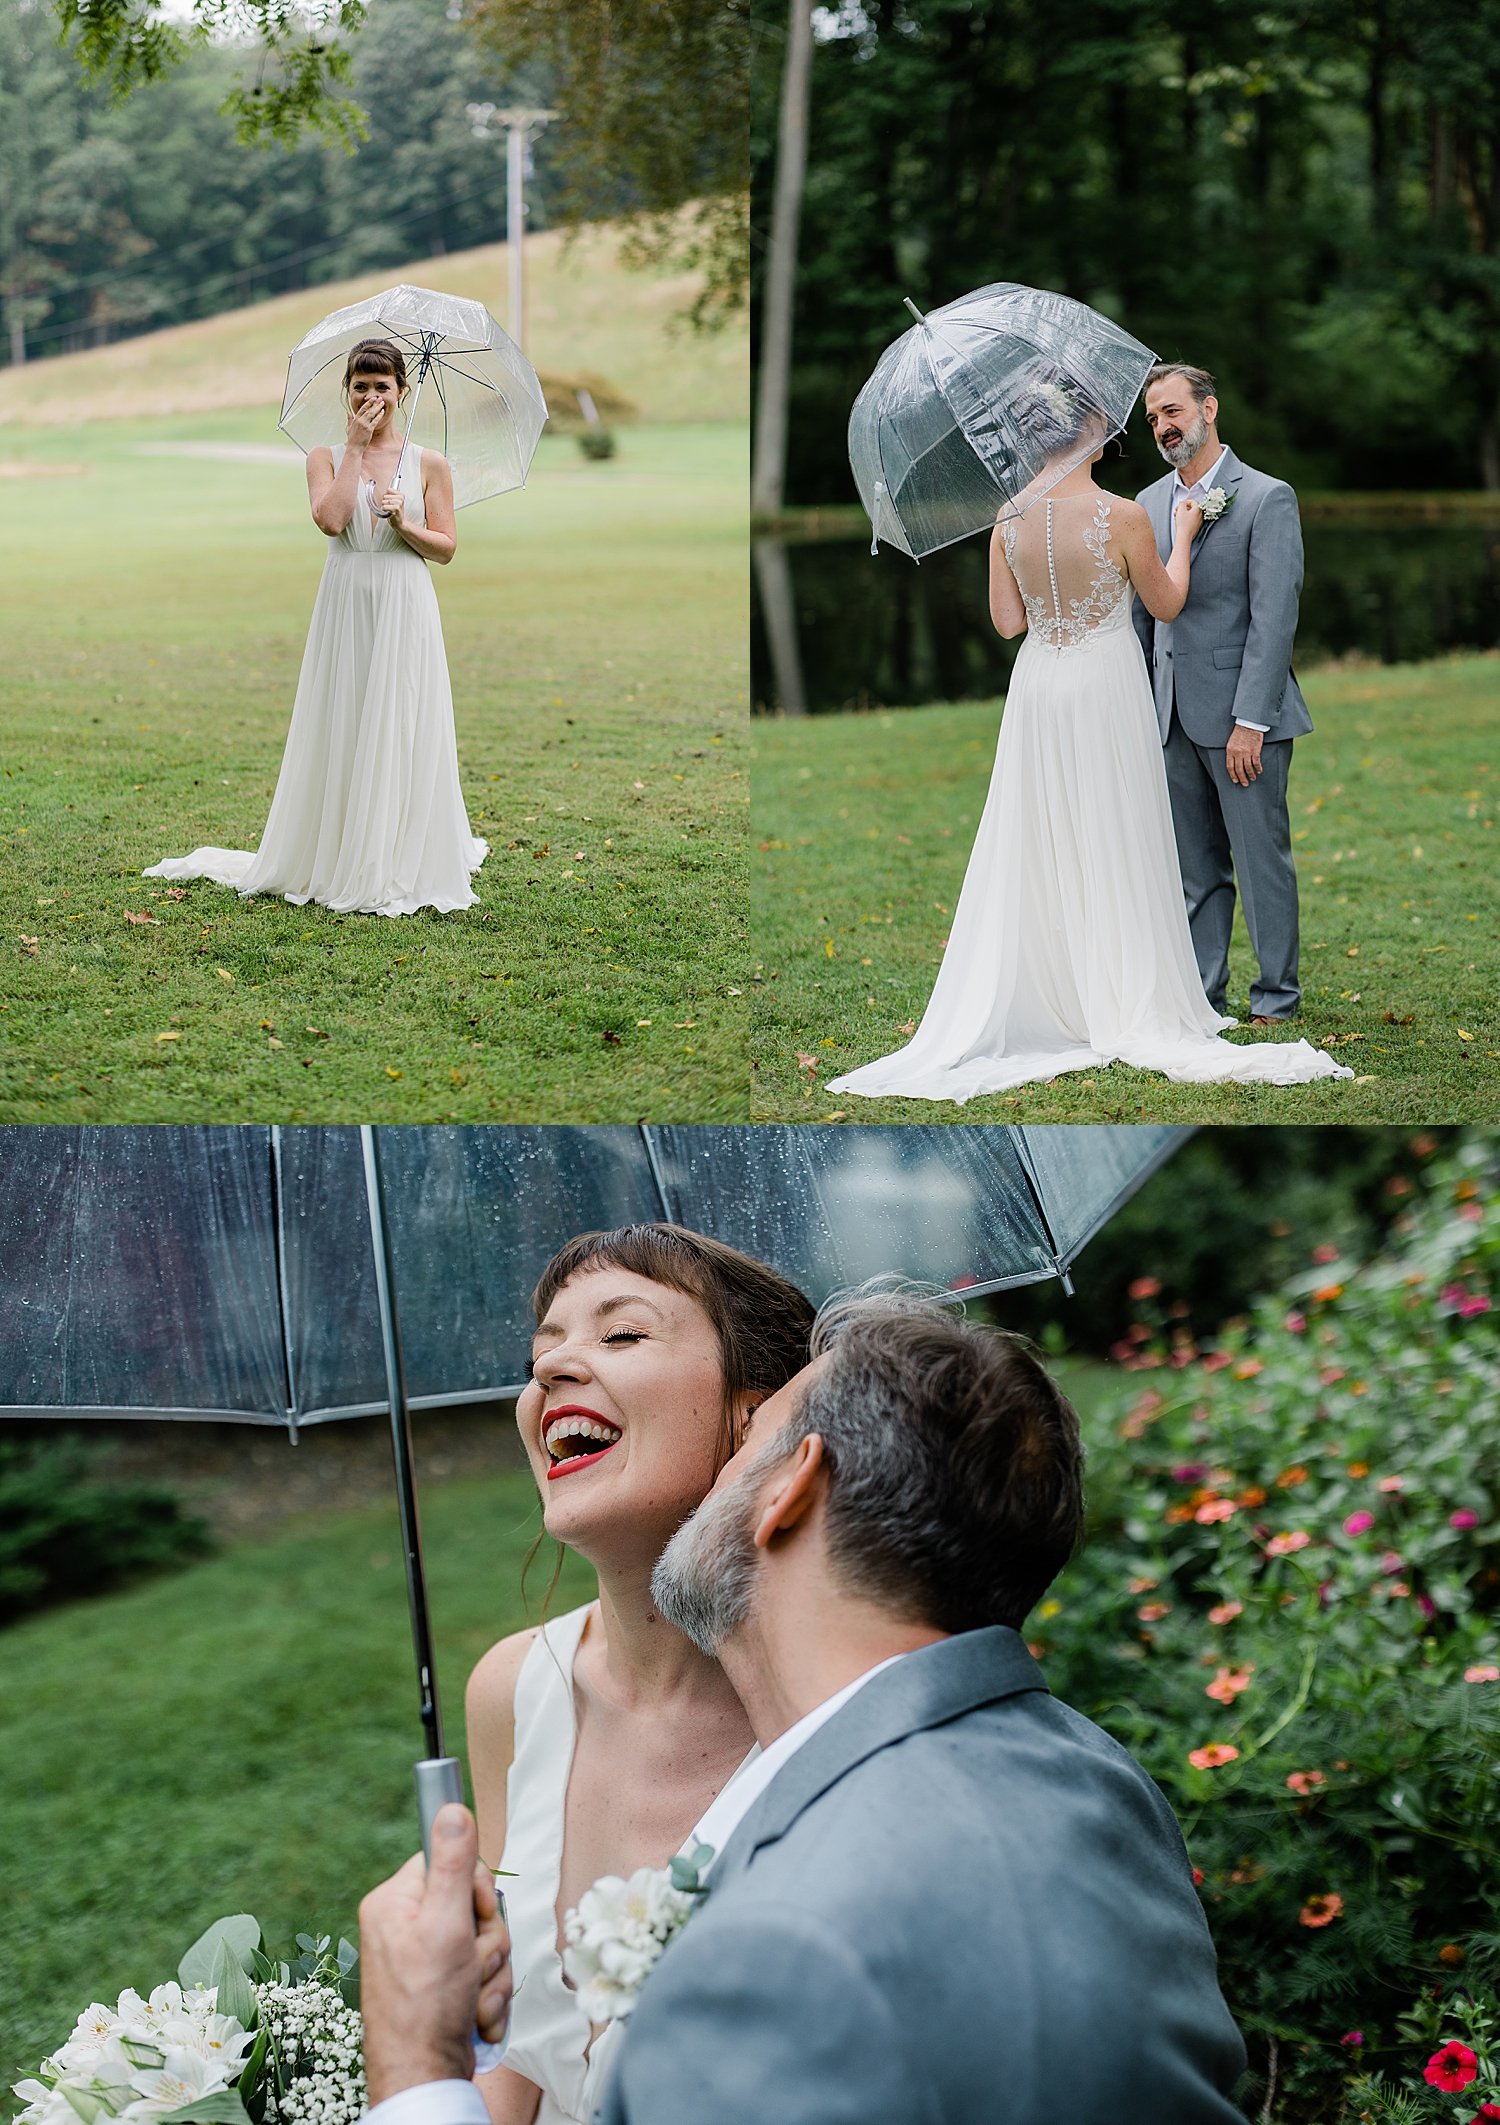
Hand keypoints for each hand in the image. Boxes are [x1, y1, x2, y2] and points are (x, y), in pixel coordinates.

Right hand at [346, 392, 381, 450]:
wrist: (354, 447)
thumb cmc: (352, 439)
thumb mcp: (349, 427)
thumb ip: (349, 419)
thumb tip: (348, 412)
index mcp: (355, 419)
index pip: (362, 408)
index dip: (368, 403)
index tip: (372, 398)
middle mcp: (360, 420)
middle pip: (368, 409)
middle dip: (374, 403)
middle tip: (379, 398)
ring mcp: (364, 425)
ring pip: (372, 413)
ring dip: (377, 407)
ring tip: (382, 403)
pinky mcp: (369, 429)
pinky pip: (375, 421)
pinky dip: (379, 416)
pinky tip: (382, 412)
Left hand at [358, 1803, 511, 2104]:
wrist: (424, 2077)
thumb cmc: (425, 2006)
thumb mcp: (444, 1925)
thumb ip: (455, 1865)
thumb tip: (452, 1806)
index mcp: (394, 1902)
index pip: (450, 1861)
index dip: (474, 1889)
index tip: (473, 1915)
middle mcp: (405, 1927)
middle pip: (473, 1904)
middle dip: (486, 1940)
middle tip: (470, 1966)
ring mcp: (424, 1959)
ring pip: (483, 1941)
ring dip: (489, 1973)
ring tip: (470, 1998)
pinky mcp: (442, 1986)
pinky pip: (481, 1972)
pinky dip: (485, 1995)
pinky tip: (472, 2016)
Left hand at [378, 488, 405, 525]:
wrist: (400, 523)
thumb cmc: (396, 513)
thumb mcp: (394, 502)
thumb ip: (390, 495)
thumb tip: (386, 490)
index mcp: (401, 495)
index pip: (388, 490)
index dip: (386, 496)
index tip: (389, 501)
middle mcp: (401, 498)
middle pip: (385, 496)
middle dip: (385, 502)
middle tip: (389, 507)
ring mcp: (399, 503)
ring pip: (384, 501)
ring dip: (384, 506)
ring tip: (389, 510)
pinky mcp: (396, 508)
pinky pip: (384, 507)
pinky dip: (384, 510)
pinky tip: (388, 512)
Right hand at [1173, 496, 1203, 542]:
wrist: (1184, 536)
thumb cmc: (1184, 524)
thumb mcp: (1181, 509)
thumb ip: (1182, 503)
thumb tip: (1183, 502)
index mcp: (1198, 509)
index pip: (1192, 501)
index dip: (1185, 502)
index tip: (1180, 504)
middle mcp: (1201, 514)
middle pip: (1192, 508)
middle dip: (1184, 508)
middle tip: (1178, 510)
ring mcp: (1199, 521)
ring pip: (1192, 514)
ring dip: (1184, 514)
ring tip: (1178, 517)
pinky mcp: (1197, 527)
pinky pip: (1192, 520)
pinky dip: (1187, 520)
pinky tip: (1181, 522)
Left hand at [1226, 725, 1264, 786]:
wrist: (1249, 723)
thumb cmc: (1240, 732)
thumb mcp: (1231, 742)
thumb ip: (1231, 753)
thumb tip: (1233, 764)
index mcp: (1230, 751)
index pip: (1230, 767)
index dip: (1233, 775)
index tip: (1236, 781)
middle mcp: (1238, 753)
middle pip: (1239, 769)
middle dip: (1242, 778)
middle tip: (1245, 784)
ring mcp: (1247, 752)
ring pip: (1248, 768)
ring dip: (1251, 775)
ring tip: (1253, 778)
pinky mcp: (1255, 750)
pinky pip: (1256, 762)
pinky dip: (1258, 768)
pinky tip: (1259, 771)